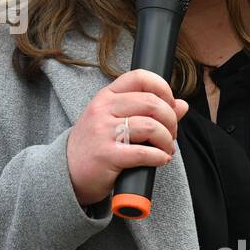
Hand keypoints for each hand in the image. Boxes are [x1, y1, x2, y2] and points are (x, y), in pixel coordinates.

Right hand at [66, 69, 188, 206]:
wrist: (67, 172)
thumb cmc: (94, 145)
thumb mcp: (114, 120)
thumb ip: (147, 111)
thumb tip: (182, 105)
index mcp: (106, 96)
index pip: (139, 77)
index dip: (163, 88)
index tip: (170, 104)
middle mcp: (103, 110)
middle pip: (152, 103)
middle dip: (171, 120)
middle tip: (171, 134)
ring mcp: (104, 132)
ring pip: (151, 127)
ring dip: (167, 140)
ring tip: (165, 149)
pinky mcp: (107, 155)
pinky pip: (144, 153)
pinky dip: (159, 157)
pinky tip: (160, 160)